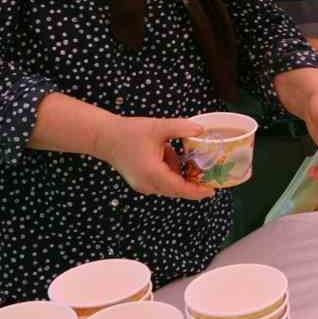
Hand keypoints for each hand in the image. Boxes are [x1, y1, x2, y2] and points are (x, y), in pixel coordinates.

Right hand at [94, 116, 214, 200]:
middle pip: (177, 190)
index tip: (213, 190)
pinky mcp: (140, 183)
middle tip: (209, 173)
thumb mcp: (158, 127)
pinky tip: (168, 154)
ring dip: (180, 175)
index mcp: (153, 174)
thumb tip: (202, 130)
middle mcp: (148, 184)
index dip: (198, 191)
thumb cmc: (129, 132)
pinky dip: (170, 173)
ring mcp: (143, 185)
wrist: (104, 137)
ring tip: (184, 156)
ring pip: (169, 186)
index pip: (180, 188)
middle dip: (193, 183)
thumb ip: (181, 128)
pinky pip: (162, 182)